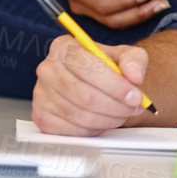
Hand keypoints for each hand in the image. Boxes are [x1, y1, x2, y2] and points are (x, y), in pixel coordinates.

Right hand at [32, 35, 148, 135]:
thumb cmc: (106, 67)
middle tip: (134, 107)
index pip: (87, 67)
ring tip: (122, 113)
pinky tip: (104, 120)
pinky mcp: (42, 117)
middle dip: (115, 105)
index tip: (135, 95)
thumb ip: (134, 60)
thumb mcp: (125, 55)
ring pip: (80, 115)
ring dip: (108, 118)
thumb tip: (134, 75)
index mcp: (64, 47)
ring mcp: (41, 94)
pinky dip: (94, 129)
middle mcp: (47, 69)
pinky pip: (72, 130)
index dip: (115, 85)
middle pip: (84, 95)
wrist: (95, 82)